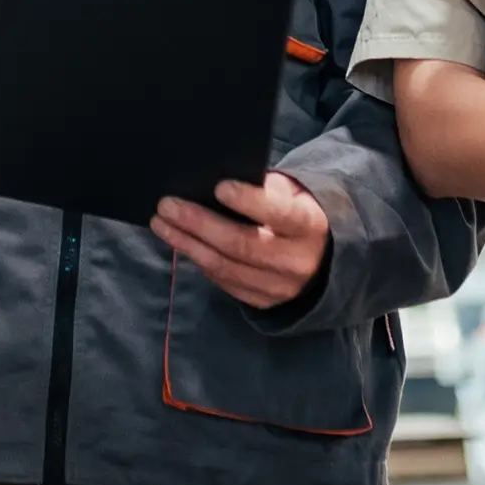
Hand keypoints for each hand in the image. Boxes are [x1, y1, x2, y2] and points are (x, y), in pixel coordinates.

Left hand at [152, 175, 330, 310]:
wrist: (323, 257)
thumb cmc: (297, 211)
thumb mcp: (293, 192)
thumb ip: (265, 187)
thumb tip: (217, 183)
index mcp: (309, 225)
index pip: (278, 213)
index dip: (249, 201)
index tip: (219, 187)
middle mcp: (297, 260)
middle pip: (241, 244)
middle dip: (199, 223)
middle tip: (167, 205)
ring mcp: (280, 287)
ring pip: (226, 267)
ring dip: (188, 244)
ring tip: (161, 223)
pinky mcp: (263, 301)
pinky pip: (225, 282)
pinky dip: (200, 261)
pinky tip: (182, 243)